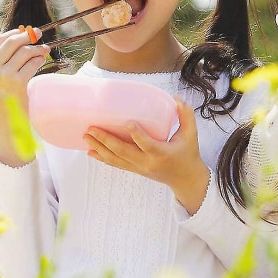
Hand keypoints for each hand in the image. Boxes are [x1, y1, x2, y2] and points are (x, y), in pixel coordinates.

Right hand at [0, 27, 48, 107]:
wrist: (7, 120)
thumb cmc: (5, 96)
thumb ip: (5, 58)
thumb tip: (22, 34)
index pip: (0, 40)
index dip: (15, 32)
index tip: (25, 30)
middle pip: (12, 42)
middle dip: (27, 35)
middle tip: (38, 33)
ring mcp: (4, 75)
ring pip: (24, 51)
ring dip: (37, 48)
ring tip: (44, 50)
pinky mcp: (17, 82)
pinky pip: (33, 63)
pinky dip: (40, 59)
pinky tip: (42, 60)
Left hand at [84, 97, 209, 213]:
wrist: (185, 179)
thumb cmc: (188, 154)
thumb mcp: (191, 134)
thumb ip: (185, 115)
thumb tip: (176, 97)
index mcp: (162, 153)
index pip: (147, 144)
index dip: (137, 134)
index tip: (127, 122)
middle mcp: (147, 162)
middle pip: (123, 152)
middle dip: (106, 140)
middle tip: (92, 128)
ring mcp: (139, 168)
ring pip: (116, 159)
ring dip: (99, 148)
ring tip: (86, 136)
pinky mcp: (135, 170)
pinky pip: (116, 164)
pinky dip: (102, 158)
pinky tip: (90, 151)